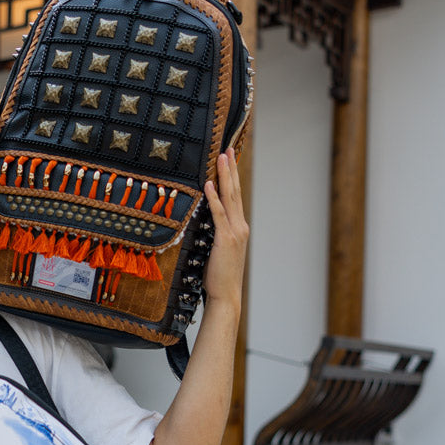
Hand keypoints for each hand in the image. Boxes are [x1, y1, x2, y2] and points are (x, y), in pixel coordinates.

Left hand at [202, 147, 248, 307]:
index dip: (232, 177)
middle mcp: (240, 226)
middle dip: (230, 169)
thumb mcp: (218, 251)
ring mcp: (234, 232)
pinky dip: (214, 198)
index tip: (228, 160)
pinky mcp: (225, 240)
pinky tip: (210, 185)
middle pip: (235, 191)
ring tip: (221, 157)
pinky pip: (219, 214)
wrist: (227, 295)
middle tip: (226, 149)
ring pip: (230, 198)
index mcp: (239, 228)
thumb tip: (204, 223)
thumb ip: (215, 235)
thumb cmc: (219, 277)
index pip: (235, 197)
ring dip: (225, 176)